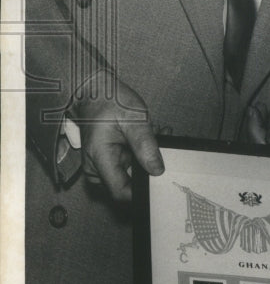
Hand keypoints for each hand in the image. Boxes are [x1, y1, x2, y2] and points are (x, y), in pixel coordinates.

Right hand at [70, 71, 163, 202]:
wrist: (93, 91)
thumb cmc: (108, 101)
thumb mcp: (133, 119)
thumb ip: (145, 145)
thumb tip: (157, 170)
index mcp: (99, 159)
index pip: (121, 192)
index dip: (142, 191)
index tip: (161, 180)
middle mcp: (97, 168)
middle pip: (129, 184)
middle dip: (150, 167)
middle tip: (163, 145)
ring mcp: (102, 165)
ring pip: (132, 173)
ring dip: (148, 157)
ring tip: (158, 134)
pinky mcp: (109, 160)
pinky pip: (129, 164)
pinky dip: (142, 152)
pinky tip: (150, 135)